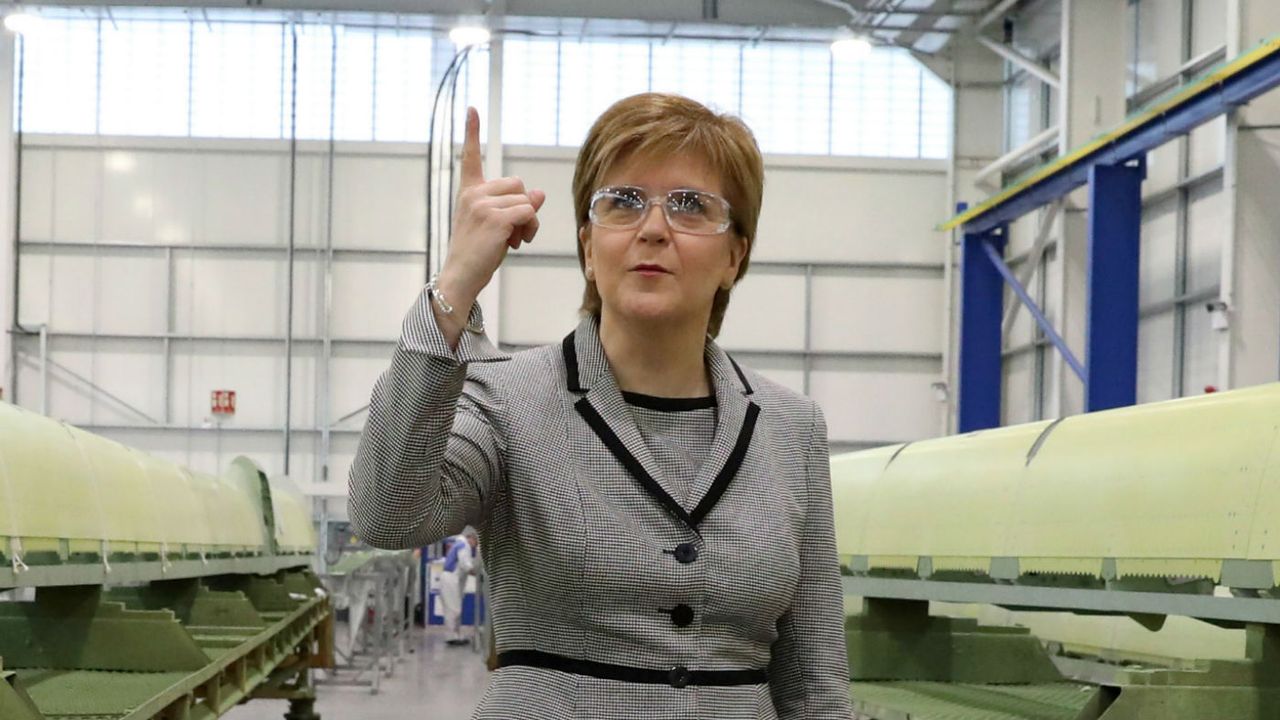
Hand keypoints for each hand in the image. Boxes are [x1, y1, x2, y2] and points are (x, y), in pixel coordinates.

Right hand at [437, 107, 545, 313]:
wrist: (461, 277)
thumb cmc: (478, 254)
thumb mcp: (497, 225)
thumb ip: (515, 206)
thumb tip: (539, 193)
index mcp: (469, 192)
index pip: (471, 157)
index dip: (472, 132)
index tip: (472, 109)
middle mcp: (473, 194)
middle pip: (517, 184)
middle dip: (523, 206)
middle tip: (514, 232)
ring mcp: (482, 205)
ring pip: (526, 200)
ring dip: (529, 222)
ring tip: (514, 240)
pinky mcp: (495, 218)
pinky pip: (528, 213)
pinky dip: (529, 229)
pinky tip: (516, 243)